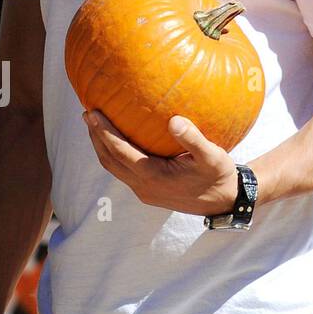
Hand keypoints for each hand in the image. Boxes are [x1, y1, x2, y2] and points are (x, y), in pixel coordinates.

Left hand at [83, 110, 238, 215]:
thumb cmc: (220, 175)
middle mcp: (143, 186)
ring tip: (95, 124)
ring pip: (113, 167)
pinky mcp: (148, 191)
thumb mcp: (212, 156)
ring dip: (102, 146)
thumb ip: (193, 139)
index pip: (119, 151)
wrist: (225, 201)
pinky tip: (118, 138)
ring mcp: (144, 191)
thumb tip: (174, 120)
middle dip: (95, 137)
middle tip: (87, 113)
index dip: (103, 132)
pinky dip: (114, 153)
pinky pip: (123, 171)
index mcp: (153, 176)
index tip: (92, 112)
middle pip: (108, 159)